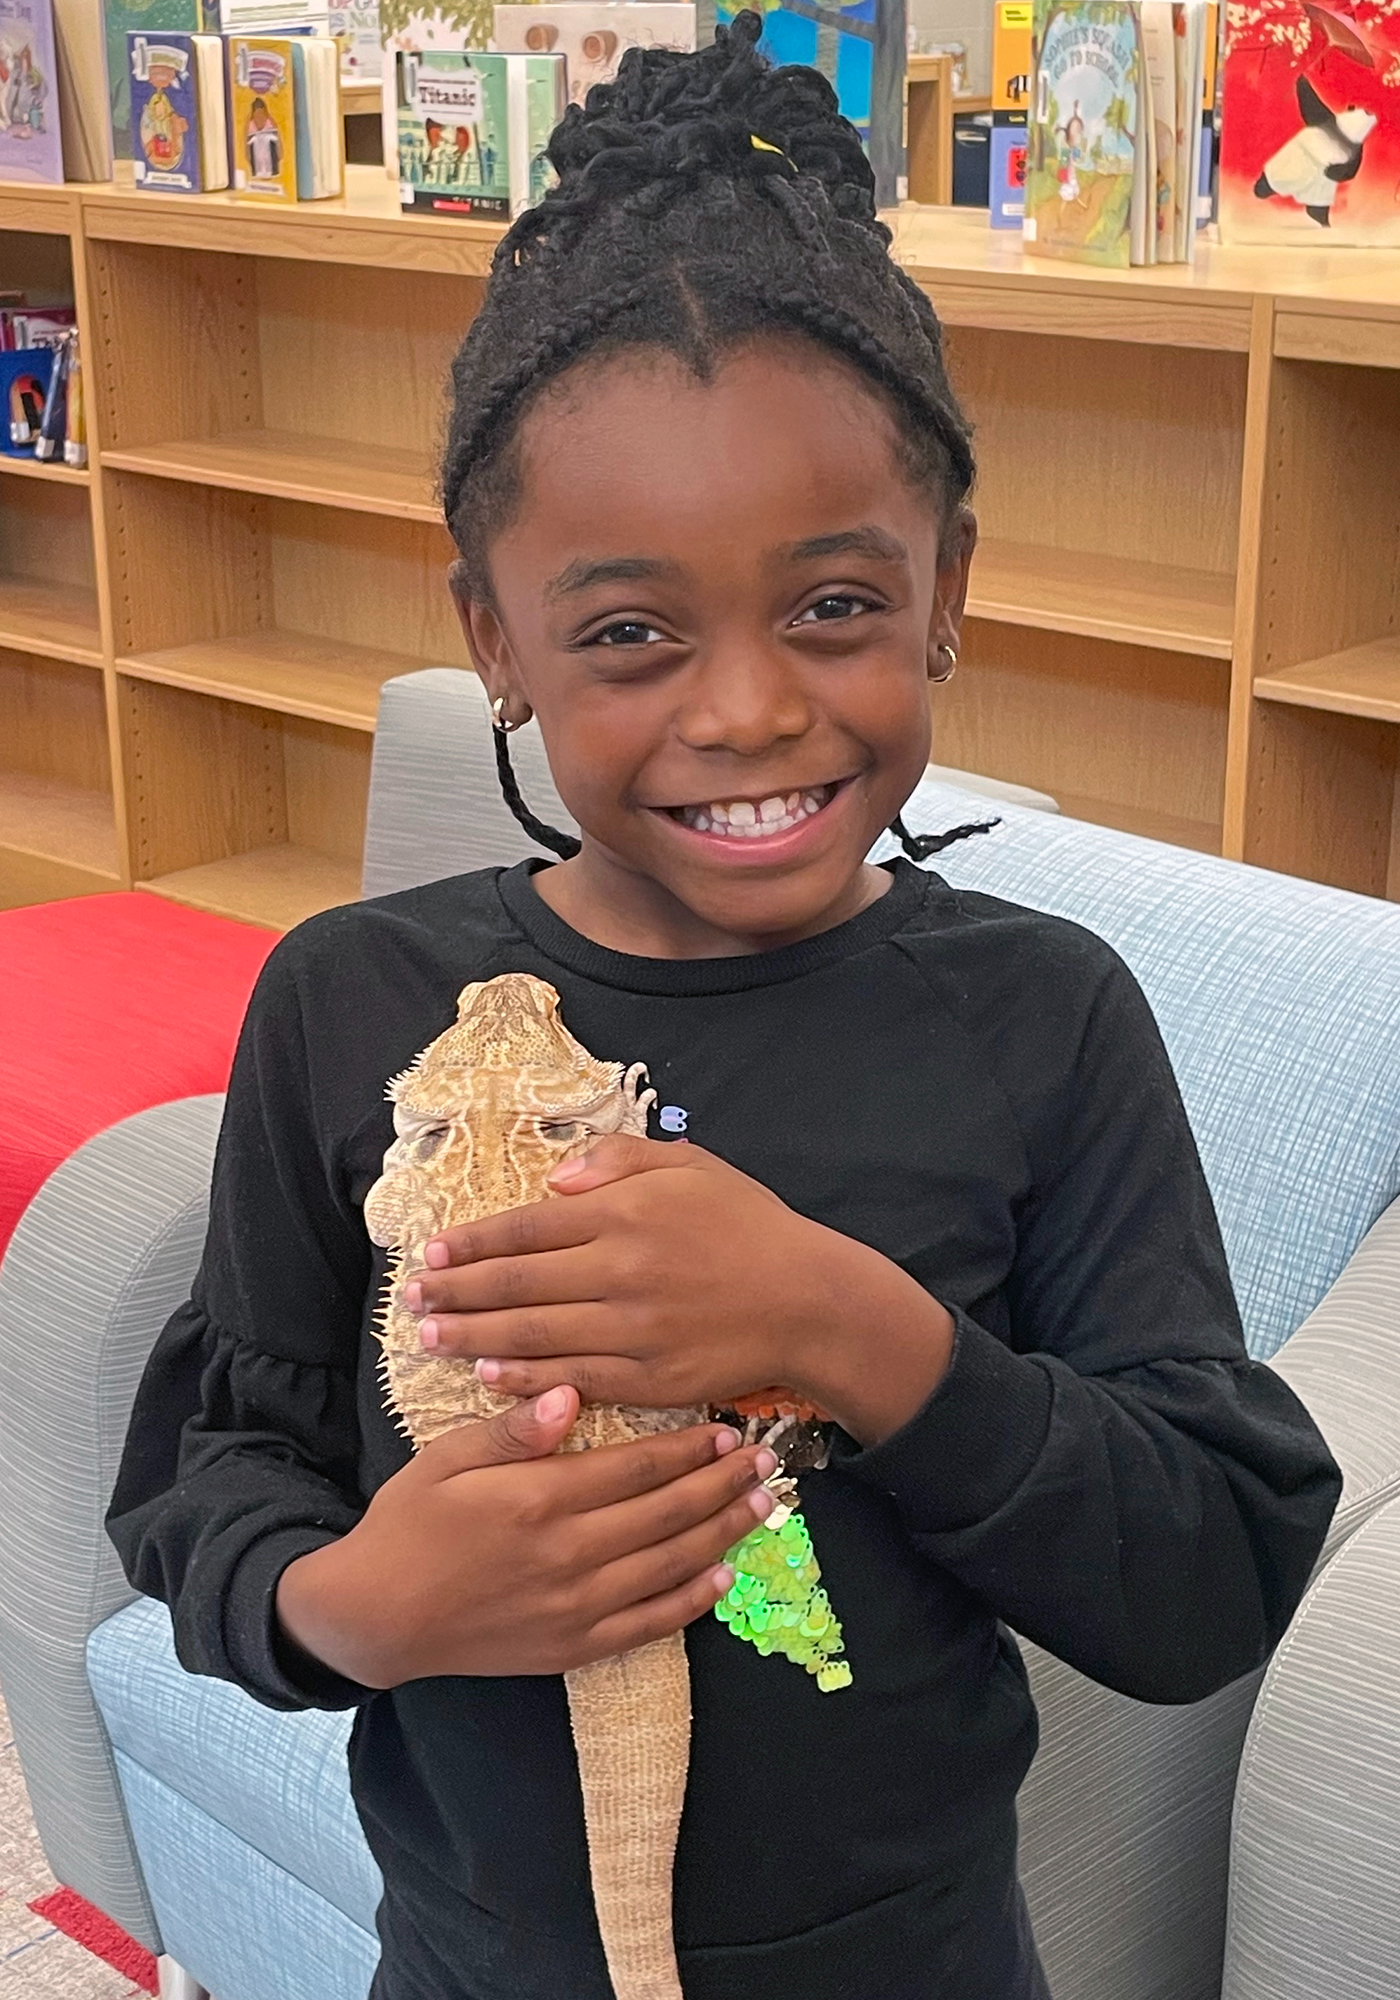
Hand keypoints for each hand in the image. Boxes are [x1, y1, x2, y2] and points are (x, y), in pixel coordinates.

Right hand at [274, 1387, 778, 1687]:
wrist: (377, 1616)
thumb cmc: (410, 1523)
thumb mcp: (449, 1459)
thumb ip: (516, 1430)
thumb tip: (570, 1392)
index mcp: (540, 1500)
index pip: (635, 1468)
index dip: (687, 1449)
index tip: (726, 1430)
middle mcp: (568, 1555)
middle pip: (666, 1514)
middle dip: (720, 1485)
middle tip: (765, 1461)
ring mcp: (575, 1607)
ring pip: (669, 1566)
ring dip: (721, 1534)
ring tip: (761, 1507)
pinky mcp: (572, 1646)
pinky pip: (648, 1625)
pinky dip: (691, 1602)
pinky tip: (722, 1578)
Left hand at [406, 1137, 956, 1443]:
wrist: (808, 1300)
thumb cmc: (747, 1226)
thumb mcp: (690, 1166)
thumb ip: (619, 1159)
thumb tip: (555, 1177)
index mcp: (623, 1213)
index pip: (525, 1227)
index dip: (471, 1242)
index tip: (432, 1250)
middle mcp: (618, 1270)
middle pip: (514, 1285)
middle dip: (455, 1291)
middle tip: (412, 1298)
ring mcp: (629, 1330)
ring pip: (530, 1336)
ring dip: (471, 1337)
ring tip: (430, 1336)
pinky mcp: (645, 1378)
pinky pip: (568, 1378)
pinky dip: (521, 1377)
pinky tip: (487, 1374)